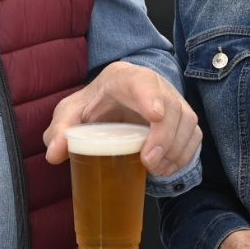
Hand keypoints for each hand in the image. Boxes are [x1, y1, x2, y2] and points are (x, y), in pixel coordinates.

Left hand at [43, 61, 200, 178]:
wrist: (114, 101)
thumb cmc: (94, 106)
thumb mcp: (71, 113)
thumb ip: (60, 130)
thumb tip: (55, 153)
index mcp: (124, 78)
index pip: (142, 81)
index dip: (151, 96)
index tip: (154, 115)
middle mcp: (154, 85)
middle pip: (171, 105)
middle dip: (165, 136)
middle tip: (150, 162)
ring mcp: (172, 101)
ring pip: (187, 120)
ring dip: (176, 149)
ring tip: (157, 170)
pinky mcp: (183, 119)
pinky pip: (194, 135)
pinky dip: (185, 154)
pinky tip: (168, 169)